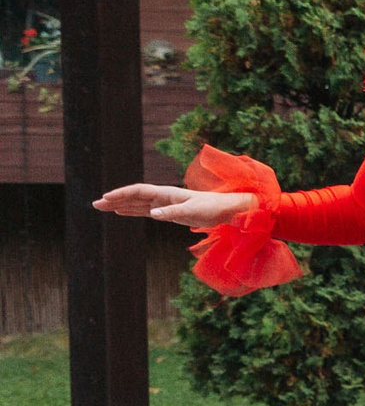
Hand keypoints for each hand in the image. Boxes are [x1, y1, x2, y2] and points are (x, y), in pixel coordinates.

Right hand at [92, 184, 254, 227]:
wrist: (228, 210)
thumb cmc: (213, 209)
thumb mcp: (192, 212)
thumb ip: (172, 212)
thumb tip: (152, 214)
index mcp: (168, 193)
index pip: (139, 191)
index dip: (122, 194)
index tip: (106, 198)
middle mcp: (164, 196)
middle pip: (134, 196)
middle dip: (115, 199)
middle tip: (95, 204)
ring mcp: (166, 204)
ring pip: (138, 203)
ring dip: (121, 205)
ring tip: (103, 207)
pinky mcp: (170, 212)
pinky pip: (146, 210)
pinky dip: (133, 210)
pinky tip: (123, 212)